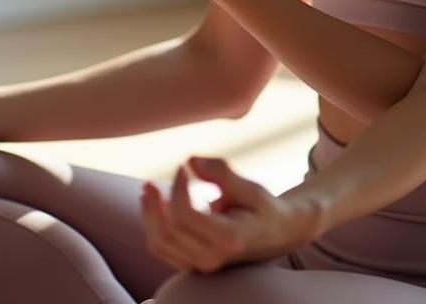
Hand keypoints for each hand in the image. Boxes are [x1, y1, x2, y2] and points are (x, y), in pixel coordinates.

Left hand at [139, 156, 317, 272]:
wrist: (278, 233)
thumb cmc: (264, 207)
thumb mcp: (251, 187)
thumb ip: (222, 173)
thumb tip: (191, 160)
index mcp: (228, 238)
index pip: (186, 215)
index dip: (177, 187)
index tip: (182, 167)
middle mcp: (212, 258)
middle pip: (168, 232)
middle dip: (155, 202)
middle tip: (152, 180)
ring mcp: (202, 265)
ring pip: (160, 244)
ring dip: (149, 215)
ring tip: (147, 190)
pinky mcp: (194, 264)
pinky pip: (164, 249)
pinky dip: (153, 226)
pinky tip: (155, 205)